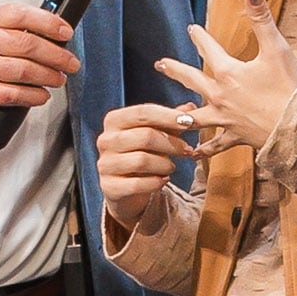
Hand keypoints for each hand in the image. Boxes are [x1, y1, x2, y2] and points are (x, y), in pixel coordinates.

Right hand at [0, 3, 81, 120]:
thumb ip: (11, 24)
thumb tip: (50, 28)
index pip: (21, 15)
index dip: (48, 23)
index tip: (65, 32)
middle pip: (27, 45)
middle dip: (56, 55)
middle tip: (70, 62)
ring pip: (23, 71)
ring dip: (48, 76)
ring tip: (58, 78)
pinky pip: (12, 94)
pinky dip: (32, 96)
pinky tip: (42, 95)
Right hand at [95, 101, 196, 228]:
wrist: (123, 188)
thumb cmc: (141, 153)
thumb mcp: (155, 134)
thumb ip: (170, 121)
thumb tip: (191, 107)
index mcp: (114, 121)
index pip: (143, 112)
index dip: (169, 116)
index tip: (190, 122)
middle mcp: (105, 140)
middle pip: (145, 136)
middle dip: (171, 144)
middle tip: (187, 150)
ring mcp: (105, 164)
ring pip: (142, 160)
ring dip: (164, 164)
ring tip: (171, 166)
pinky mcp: (109, 187)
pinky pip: (137, 184)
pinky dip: (156, 182)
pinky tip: (163, 180)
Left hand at [151, 6, 296, 152]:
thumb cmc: (290, 88)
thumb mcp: (276, 49)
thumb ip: (261, 19)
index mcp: (229, 73)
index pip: (209, 49)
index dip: (200, 37)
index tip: (191, 30)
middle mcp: (221, 96)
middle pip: (192, 80)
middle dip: (176, 70)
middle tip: (160, 64)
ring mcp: (226, 119)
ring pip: (195, 117)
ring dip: (180, 114)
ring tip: (168, 115)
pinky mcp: (236, 138)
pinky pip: (214, 145)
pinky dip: (203, 150)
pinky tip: (192, 154)